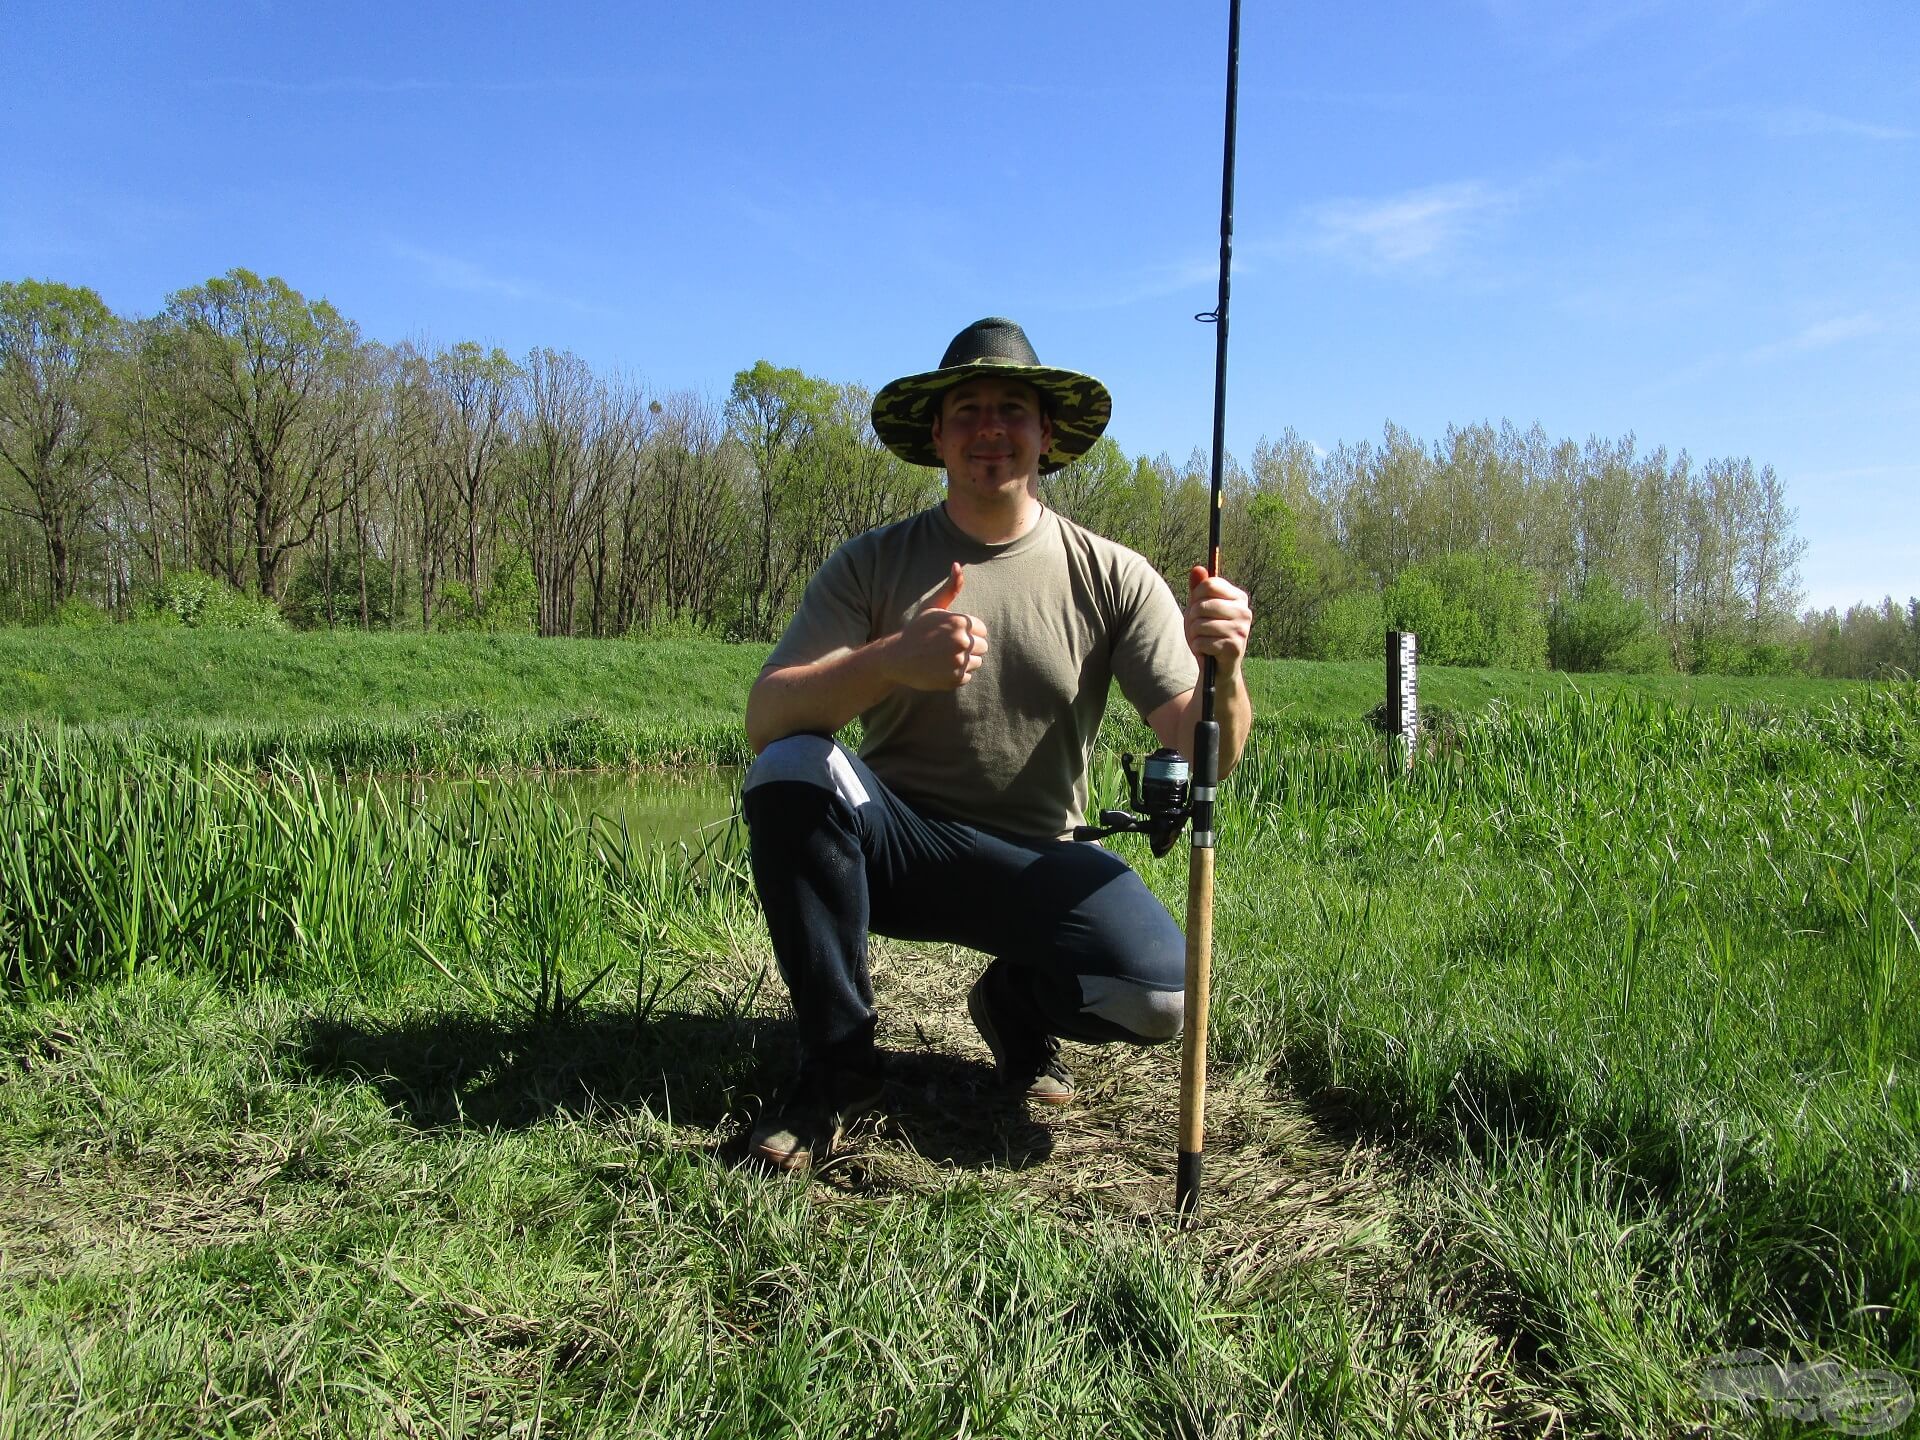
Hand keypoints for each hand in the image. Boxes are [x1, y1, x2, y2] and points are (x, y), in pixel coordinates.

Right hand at [887, 562, 988, 689]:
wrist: (897, 657)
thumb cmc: (916, 630)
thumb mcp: (932, 606)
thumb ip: (950, 587)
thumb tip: (958, 565)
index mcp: (960, 622)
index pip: (982, 630)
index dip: (967, 632)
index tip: (950, 634)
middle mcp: (962, 642)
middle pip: (982, 647)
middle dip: (968, 647)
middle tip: (946, 648)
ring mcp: (959, 662)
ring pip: (977, 662)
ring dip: (964, 661)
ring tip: (943, 658)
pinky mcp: (955, 679)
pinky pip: (967, 676)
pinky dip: (956, 675)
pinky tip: (940, 668)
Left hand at [1186, 566, 1251, 673]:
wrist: (1218, 668)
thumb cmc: (1209, 634)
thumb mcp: (1201, 609)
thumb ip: (1199, 589)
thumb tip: (1197, 568)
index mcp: (1238, 598)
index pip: (1209, 584)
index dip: (1196, 596)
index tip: (1198, 608)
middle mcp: (1244, 612)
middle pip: (1202, 605)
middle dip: (1192, 618)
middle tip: (1199, 628)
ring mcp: (1241, 630)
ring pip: (1200, 625)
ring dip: (1194, 635)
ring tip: (1202, 640)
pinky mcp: (1234, 648)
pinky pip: (1202, 642)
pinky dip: (1198, 648)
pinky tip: (1206, 651)